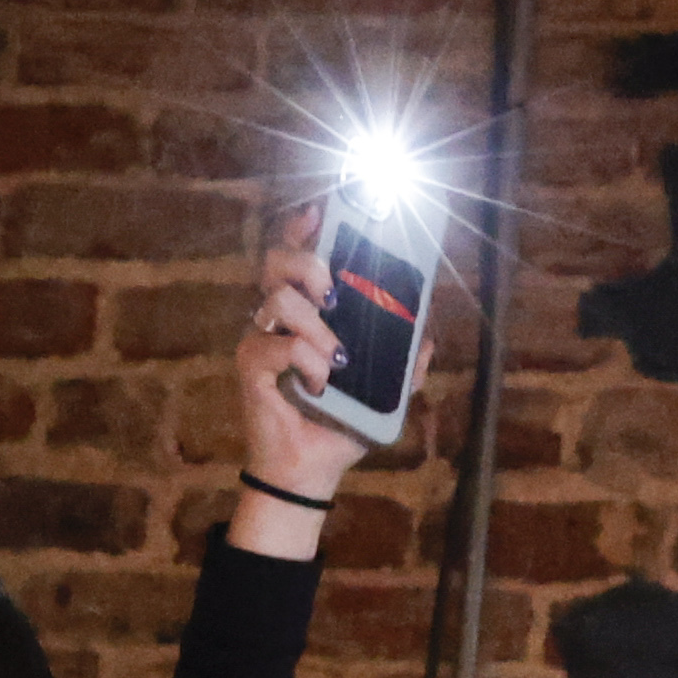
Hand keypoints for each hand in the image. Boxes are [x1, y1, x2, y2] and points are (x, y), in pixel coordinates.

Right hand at [232, 201, 375, 519]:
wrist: (315, 467)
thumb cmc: (341, 422)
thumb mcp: (385, 391)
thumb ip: (405, 362)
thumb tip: (427, 335)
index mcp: (308, 311)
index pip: (297, 253)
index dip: (304, 226)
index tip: (322, 210)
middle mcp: (279, 316)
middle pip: (276, 260)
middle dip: (307, 263)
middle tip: (333, 294)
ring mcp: (261, 337)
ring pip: (277, 298)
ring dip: (316, 327)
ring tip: (337, 360)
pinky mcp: (250, 365)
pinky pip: (275, 343)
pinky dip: (303, 360)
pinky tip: (318, 383)